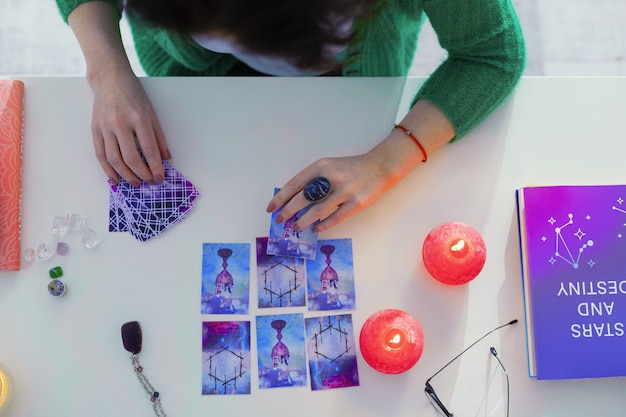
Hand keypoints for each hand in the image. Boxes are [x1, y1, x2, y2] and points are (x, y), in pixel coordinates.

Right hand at [90, 68, 169, 185]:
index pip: (148, 148)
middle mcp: (120, 123)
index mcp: (138, 117)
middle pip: (130, 157)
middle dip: (142, 173)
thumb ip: (159, 136)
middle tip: (149, 182)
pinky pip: (100, 154)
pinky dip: (108, 170)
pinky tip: (115, 179)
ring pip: (114, 159)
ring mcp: (105, 126)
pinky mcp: (95, 129)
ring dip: (126, 175)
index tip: (160, 177)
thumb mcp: (151, 111)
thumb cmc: (133, 93)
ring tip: (136, 183)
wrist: (109, 78)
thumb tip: (166, 158)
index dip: (155, 166)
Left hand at [266, 153, 394, 232]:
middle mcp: (332, 178)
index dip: (281, 197)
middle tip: (280, 220)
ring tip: (295, 227)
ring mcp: (345, 191)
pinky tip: (315, 229)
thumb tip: (293, 199)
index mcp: (322, 166)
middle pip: (303, 198)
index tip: (271, 207)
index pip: (295, 184)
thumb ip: (313, 179)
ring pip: (318, 211)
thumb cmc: (351, 168)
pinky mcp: (356, 203)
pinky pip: (335, 218)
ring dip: (303, 221)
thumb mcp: (330, 166)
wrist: (380, 167)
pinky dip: (323, 225)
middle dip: (288, 211)